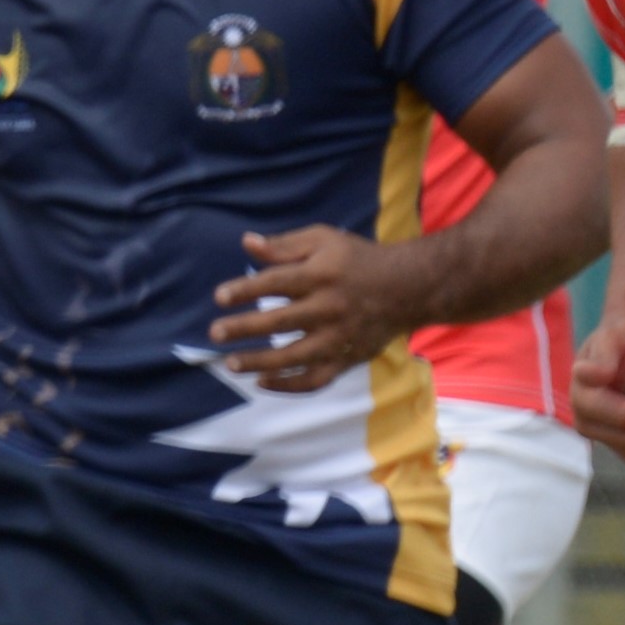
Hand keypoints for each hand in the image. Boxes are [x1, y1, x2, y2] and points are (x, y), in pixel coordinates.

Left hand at [207, 226, 427, 391]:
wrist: (409, 287)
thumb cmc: (358, 259)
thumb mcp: (324, 240)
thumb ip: (285, 245)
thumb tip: (247, 243)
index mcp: (321, 274)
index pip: (276, 282)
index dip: (246, 290)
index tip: (219, 297)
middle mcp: (329, 307)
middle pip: (280, 321)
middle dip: (245, 328)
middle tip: (215, 333)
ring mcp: (338, 337)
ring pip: (295, 356)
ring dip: (261, 362)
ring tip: (231, 363)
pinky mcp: (347, 358)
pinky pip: (316, 379)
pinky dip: (289, 385)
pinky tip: (262, 382)